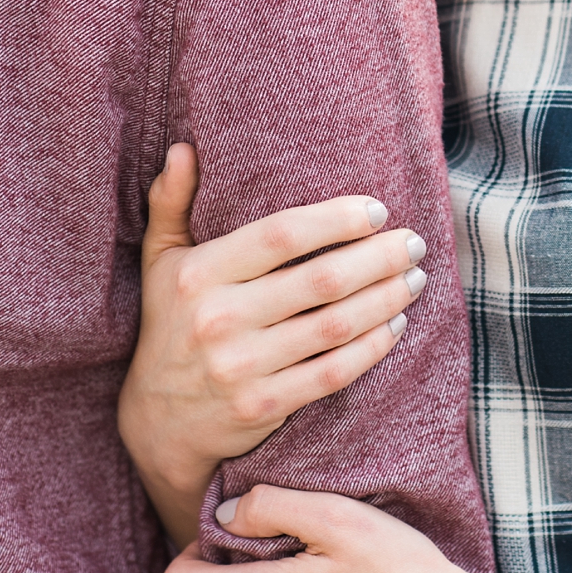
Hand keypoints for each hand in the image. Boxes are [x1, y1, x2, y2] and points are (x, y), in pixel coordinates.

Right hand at [117, 145, 429, 545]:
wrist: (157, 423)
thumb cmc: (172, 326)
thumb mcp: (161, 264)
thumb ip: (171, 205)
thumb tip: (183, 149)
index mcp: (200, 275)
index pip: (281, 235)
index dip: (337, 220)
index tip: (377, 211)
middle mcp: (219, 320)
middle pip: (322, 279)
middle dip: (379, 257)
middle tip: (413, 243)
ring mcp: (242, 366)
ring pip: (336, 326)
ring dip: (387, 299)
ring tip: (414, 278)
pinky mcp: (264, 404)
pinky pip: (335, 371)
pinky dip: (374, 346)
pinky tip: (396, 324)